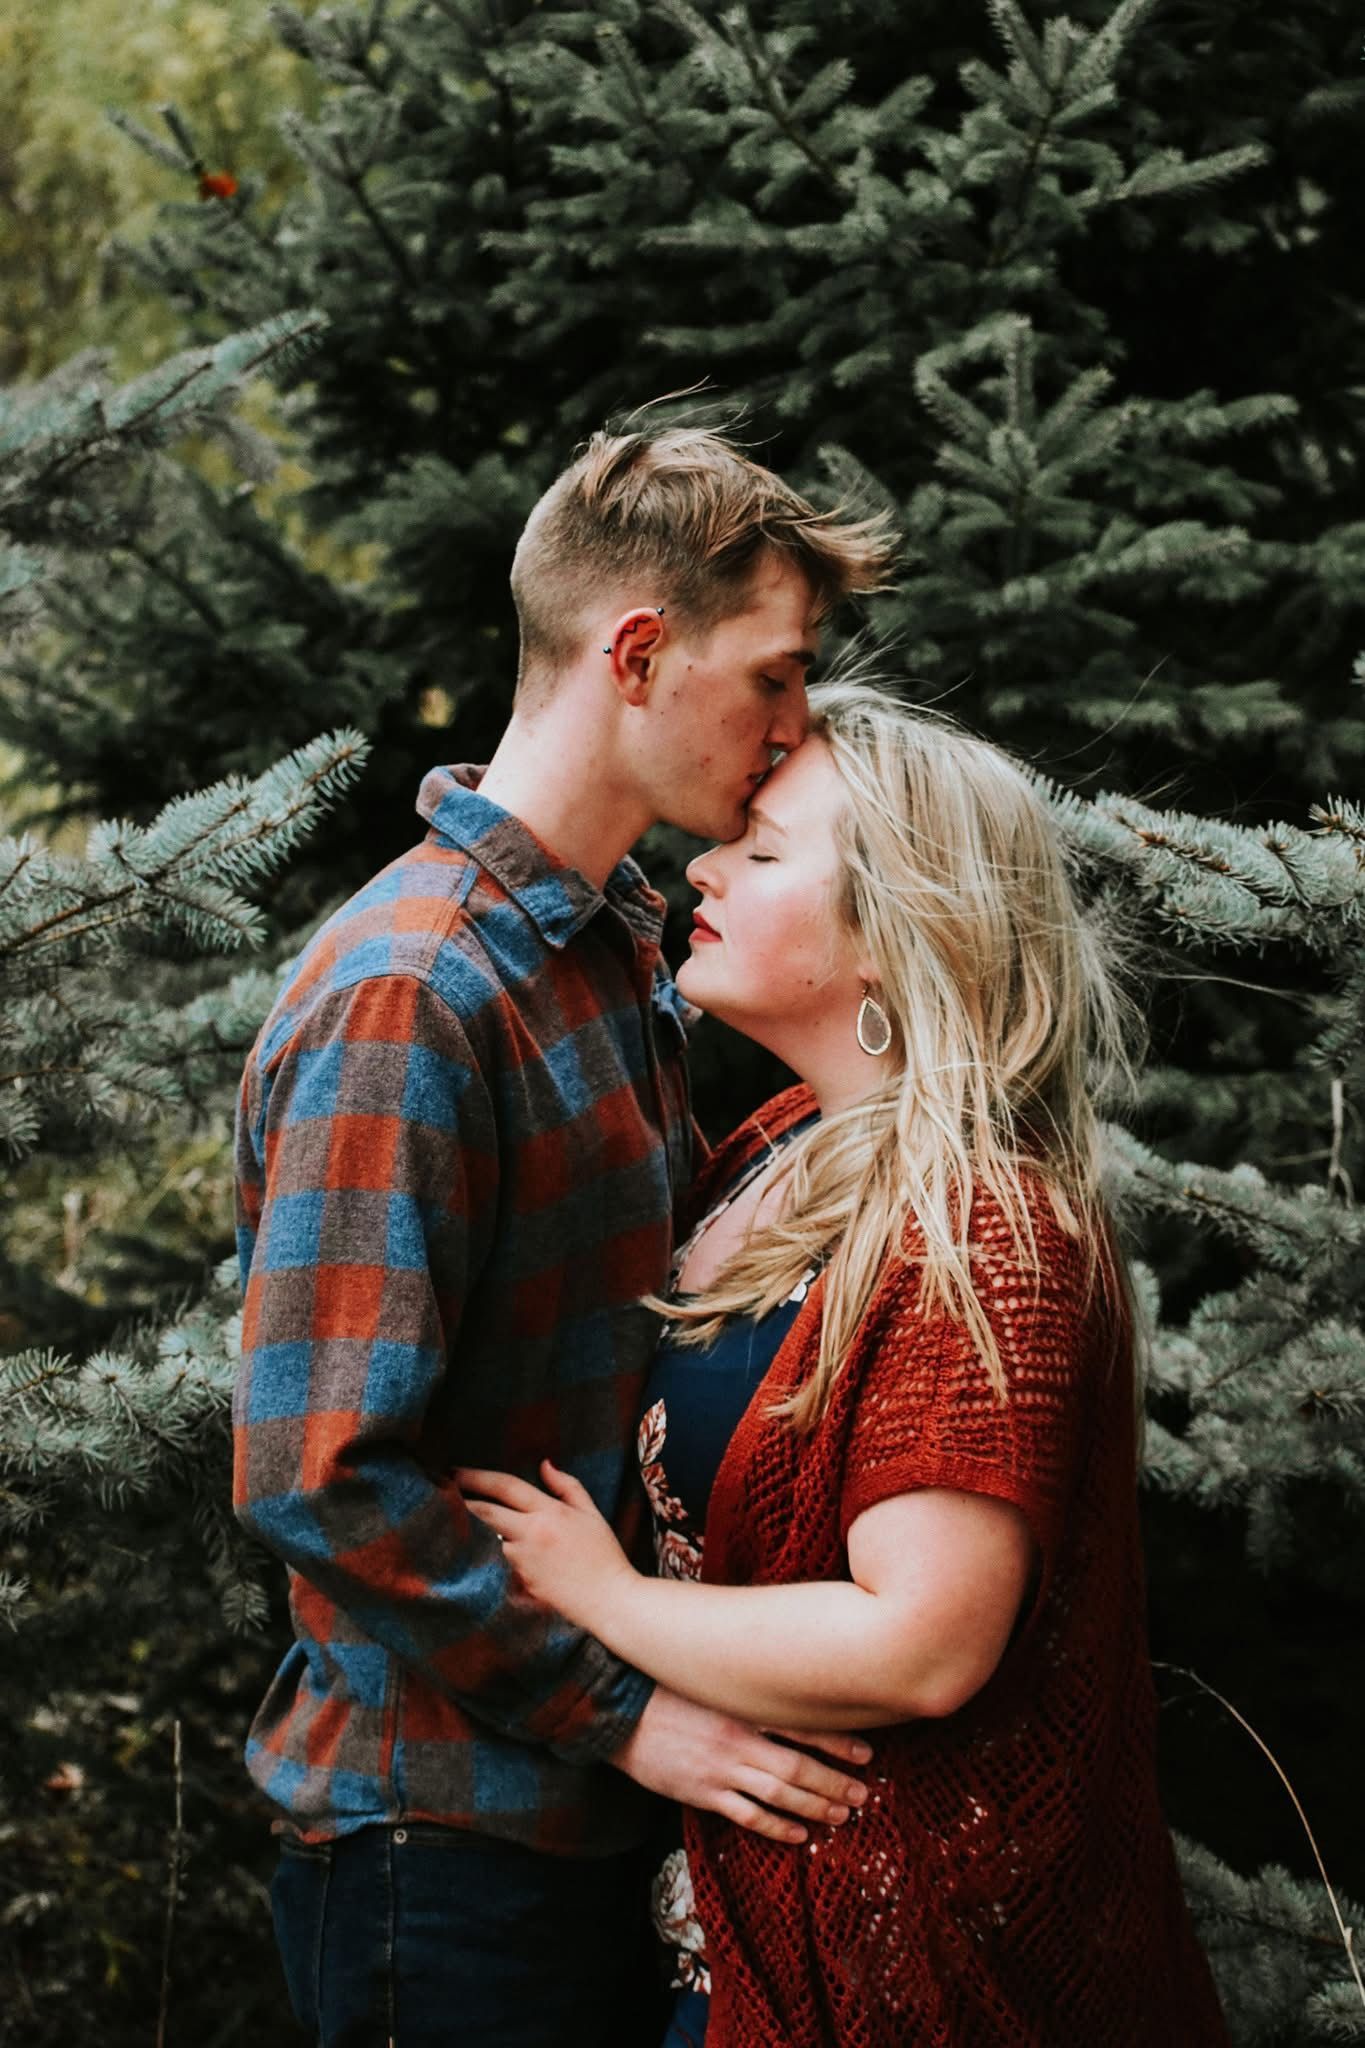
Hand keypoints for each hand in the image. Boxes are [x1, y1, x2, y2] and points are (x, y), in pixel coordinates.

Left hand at [456, 1460, 632, 1630]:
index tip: (456, 1471)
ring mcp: (523, 1561)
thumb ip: (567, 1486)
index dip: (476, 1477)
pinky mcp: (520, 1583)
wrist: (609, 1600)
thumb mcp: (590, 1513)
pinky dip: (506, 1556)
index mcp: (550, 1512)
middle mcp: (532, 1534)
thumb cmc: (604, 1555)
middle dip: (463, 1499)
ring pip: (495, 1539)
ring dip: (490, 1533)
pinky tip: (515, 1559)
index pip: (506, 1487)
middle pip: (486, 1512)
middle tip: (447, 1491)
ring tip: (490, 1530)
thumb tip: (544, 1465)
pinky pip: (506, 1563)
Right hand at [610, 1686, 870, 1845]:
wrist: (619, 1711)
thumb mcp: (711, 1677)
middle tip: (863, 1794)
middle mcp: (738, 1738)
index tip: (865, 1753)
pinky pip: (747, 1816)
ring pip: (779, 1794)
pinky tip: (799, 1835)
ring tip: (842, 1816)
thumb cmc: (666, 1687)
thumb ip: (746, 1684)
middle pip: (798, 1767)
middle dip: (835, 1782)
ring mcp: (720, 1768)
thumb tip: (785, 1683)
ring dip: (815, 1807)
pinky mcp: (702, 1793)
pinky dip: (776, 1827)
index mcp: (743, 1705)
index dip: (837, 1741)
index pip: (802, 1725)